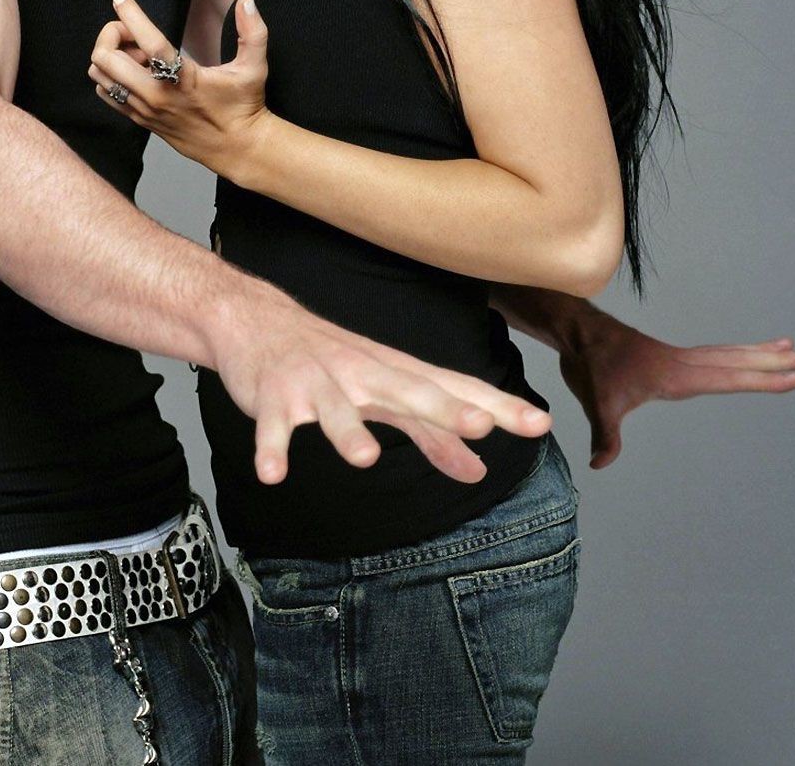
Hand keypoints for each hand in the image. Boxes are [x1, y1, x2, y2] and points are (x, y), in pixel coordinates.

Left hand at [89, 0, 270, 179]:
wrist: (236, 148)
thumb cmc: (243, 106)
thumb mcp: (254, 67)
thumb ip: (253, 32)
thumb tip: (247, 2)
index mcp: (183, 79)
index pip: (149, 42)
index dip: (130, 15)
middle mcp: (156, 95)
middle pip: (105, 58)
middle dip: (113, 34)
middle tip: (133, 32)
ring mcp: (144, 109)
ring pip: (99, 75)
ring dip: (110, 56)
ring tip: (136, 53)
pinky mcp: (140, 119)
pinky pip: (106, 93)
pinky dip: (111, 76)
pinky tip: (135, 72)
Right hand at [214, 289, 554, 484]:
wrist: (255, 319)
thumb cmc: (333, 361)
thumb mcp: (385, 394)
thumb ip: (431, 432)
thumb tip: (480, 468)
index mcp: (394, 374)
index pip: (453, 389)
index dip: (496, 406)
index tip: (539, 423)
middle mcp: (362, 373)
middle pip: (407, 391)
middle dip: (443, 409)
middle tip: (479, 425)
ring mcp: (317, 384)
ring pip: (336, 410)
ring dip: (348, 433)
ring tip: (364, 459)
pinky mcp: (274, 397)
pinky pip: (272, 425)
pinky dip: (271, 447)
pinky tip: (273, 474)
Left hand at [559, 305, 794, 467]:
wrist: (578, 332)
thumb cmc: (591, 364)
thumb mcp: (596, 402)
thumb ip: (604, 435)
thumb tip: (600, 464)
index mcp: (677, 373)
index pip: (729, 377)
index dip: (762, 378)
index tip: (794, 374)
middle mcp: (684, 363)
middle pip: (738, 361)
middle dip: (774, 360)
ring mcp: (679, 358)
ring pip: (728, 354)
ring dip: (759, 352)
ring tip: (789, 345)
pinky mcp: (671, 357)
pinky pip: (713, 355)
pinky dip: (734, 354)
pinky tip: (741, 357)